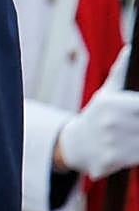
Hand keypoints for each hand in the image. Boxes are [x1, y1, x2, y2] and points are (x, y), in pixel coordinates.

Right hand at [57, 46, 138, 179]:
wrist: (77, 144)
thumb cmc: (98, 115)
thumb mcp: (106, 93)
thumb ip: (120, 72)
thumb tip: (130, 49)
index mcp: (114, 102)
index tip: (138, 111)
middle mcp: (112, 121)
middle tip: (136, 122)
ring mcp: (111, 142)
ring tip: (133, 132)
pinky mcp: (112, 160)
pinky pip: (138, 157)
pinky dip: (138, 153)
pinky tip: (132, 147)